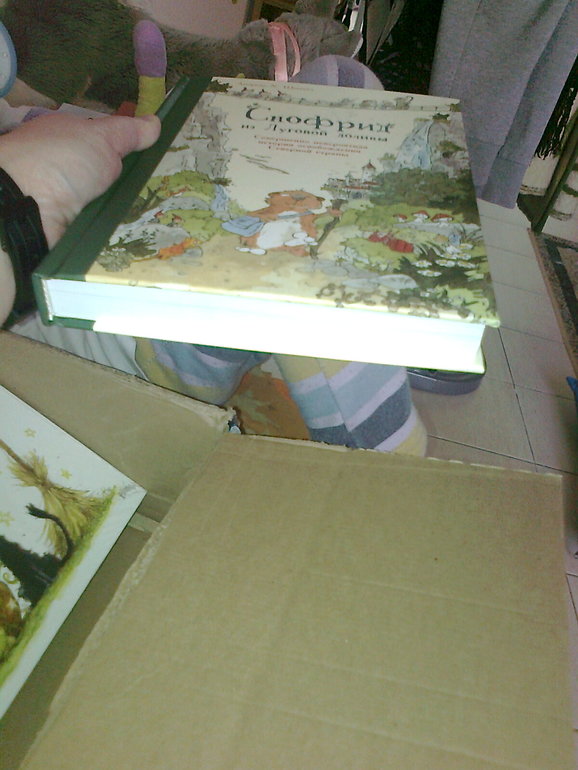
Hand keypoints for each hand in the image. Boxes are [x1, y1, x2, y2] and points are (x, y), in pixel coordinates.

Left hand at [0, 112, 160, 246]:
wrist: (24, 207)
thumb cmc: (61, 162)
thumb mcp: (101, 137)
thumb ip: (128, 132)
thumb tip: (154, 121)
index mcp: (66, 138)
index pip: (104, 143)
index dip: (130, 151)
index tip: (158, 161)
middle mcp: (63, 168)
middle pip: (108, 177)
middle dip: (133, 185)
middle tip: (165, 191)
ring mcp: (64, 200)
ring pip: (107, 206)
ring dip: (128, 212)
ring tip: (160, 216)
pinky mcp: (67, 229)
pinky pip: (100, 230)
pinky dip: (115, 232)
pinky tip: (139, 235)